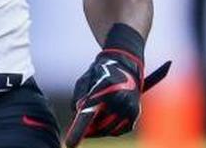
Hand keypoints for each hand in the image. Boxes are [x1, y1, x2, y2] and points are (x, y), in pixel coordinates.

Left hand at [64, 24, 170, 146]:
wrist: (125, 66)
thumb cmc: (100, 73)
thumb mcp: (84, 81)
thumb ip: (79, 97)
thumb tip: (78, 113)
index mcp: (106, 88)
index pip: (90, 113)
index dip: (79, 129)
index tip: (70, 144)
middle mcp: (121, 99)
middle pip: (100, 126)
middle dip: (89, 129)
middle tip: (82, 127)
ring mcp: (130, 108)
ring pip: (109, 130)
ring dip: (99, 129)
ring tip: (95, 119)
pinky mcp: (135, 115)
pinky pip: (119, 130)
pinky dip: (110, 128)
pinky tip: (106, 118)